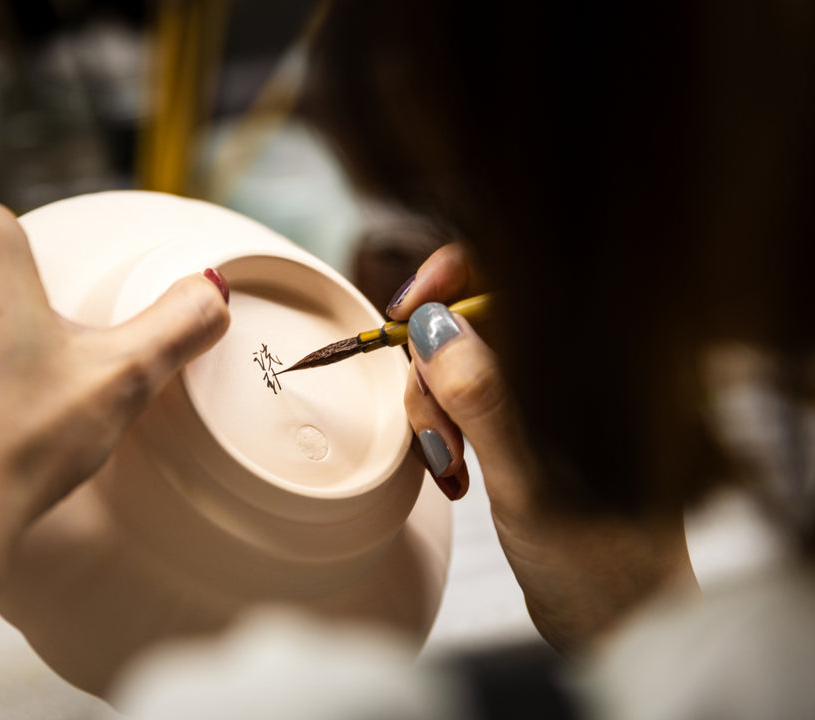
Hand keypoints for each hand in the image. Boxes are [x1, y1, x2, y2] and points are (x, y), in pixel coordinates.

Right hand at [390, 244, 697, 651]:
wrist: (613, 617)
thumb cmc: (596, 559)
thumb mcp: (528, 480)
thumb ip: (482, 398)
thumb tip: (435, 326)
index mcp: (588, 359)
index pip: (510, 271)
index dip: (451, 278)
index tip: (406, 317)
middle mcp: (566, 365)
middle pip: (470, 318)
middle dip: (434, 371)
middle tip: (440, 437)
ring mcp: (543, 394)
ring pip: (458, 362)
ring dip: (436, 410)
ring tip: (451, 468)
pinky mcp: (523, 423)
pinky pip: (463, 400)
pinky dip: (445, 430)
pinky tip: (456, 474)